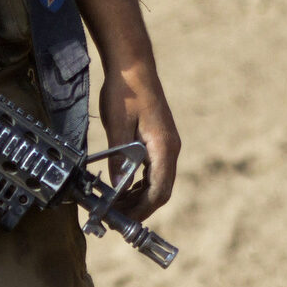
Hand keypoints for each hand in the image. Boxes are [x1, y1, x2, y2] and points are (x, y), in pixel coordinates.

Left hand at [98, 59, 180, 221]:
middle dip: (140, 208)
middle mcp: (170, 149)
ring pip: (158, 182)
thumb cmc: (125, 92)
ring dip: (139, 197)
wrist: (133, 66)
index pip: (159, 191)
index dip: (142, 210)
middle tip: (115, 218)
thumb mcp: (117, 126)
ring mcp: (166, 144)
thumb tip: (118, 187)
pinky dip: (140, 183)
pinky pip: (154, 170)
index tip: (123, 221)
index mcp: (164, 147)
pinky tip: (123, 187)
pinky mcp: (159, 140)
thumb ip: (120, 158)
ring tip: (117, 207)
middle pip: (160, 190)